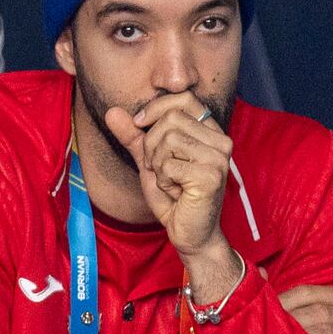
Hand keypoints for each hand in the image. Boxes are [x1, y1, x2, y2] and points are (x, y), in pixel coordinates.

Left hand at [106, 94, 232, 261]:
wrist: (191, 234)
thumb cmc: (174, 199)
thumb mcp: (150, 162)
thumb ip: (134, 137)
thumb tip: (111, 111)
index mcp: (211, 132)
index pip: (184, 98)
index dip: (155, 108)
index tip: (139, 124)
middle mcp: (221, 140)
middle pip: (171, 119)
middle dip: (152, 145)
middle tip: (160, 169)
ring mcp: (219, 158)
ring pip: (168, 139)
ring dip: (158, 165)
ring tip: (171, 182)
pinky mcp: (211, 176)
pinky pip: (168, 165)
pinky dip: (163, 181)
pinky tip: (177, 193)